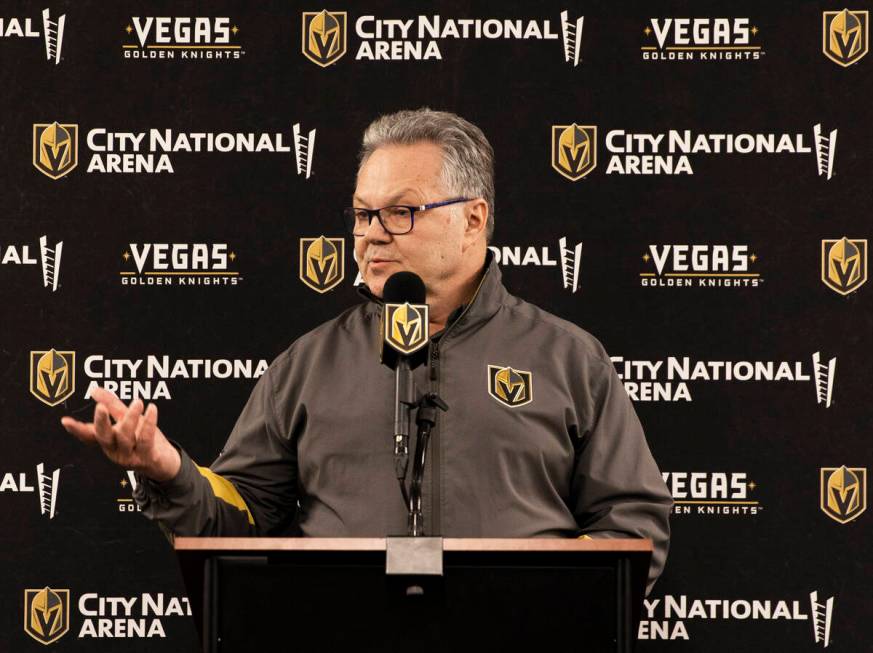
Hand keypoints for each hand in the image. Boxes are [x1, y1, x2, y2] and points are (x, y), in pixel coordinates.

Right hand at [61, 386, 180, 481]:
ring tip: (138, 402)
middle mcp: (115, 451)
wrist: (165, 463)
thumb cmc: (142, 440)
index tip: (65, 421)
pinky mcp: (147, 458)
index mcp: (108, 441)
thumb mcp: (126, 421)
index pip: (89, 435)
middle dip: (101, 422)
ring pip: (125, 437)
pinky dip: (149, 424)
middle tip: (100, 407)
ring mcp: (130, 456)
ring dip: (131, 418)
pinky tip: (152, 409)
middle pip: (104, 437)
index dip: (77, 429)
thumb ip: (112, 406)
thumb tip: (94, 390)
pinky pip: (145, 440)